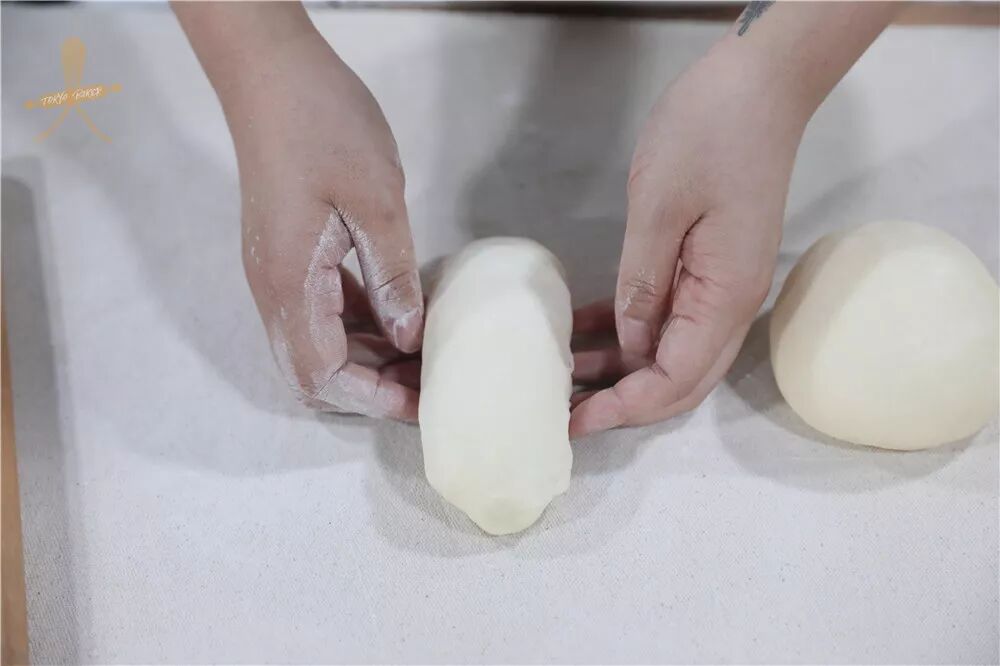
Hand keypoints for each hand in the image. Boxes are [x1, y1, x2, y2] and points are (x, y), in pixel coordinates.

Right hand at [225, 26, 422, 418]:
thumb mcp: (376, 202)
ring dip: (368, 357)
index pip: (323, 375)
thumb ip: (392, 277)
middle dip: (372, 387)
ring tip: (424, 356)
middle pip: (316, 370)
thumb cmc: (324, 126)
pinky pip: (322, 310)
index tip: (423, 403)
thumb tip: (408, 338)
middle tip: (430, 383)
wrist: (270, 71)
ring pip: (319, 343)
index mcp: (289, 285)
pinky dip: (360, 324)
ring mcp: (277, 273)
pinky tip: (400, 316)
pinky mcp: (288, 254)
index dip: (373, 398)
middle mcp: (274, 291)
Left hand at [570, 48, 810, 436]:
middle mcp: (731, 302)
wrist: (761, 81)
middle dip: (624, 401)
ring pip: (670, 350)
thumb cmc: (711, 132)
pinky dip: (625, 328)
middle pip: (679, 378)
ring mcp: (721, 283)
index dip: (627, 407)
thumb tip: (629, 345)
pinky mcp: (707, 263)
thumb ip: (642, 283)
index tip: (575, 423)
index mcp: (727, 295)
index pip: (677, 378)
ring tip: (561, 376)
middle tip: (566, 414)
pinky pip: (666, 314)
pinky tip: (581, 331)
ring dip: (619, 368)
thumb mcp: (661, 206)